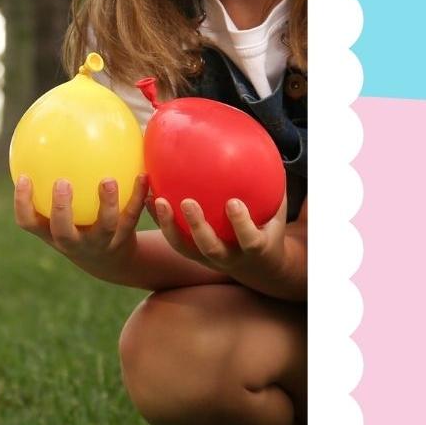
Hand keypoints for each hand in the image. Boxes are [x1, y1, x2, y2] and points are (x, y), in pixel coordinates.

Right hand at [13, 173, 149, 285]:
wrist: (109, 261)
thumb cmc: (77, 225)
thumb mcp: (62, 213)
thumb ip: (51, 184)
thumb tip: (44, 137)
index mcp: (52, 233)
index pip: (29, 222)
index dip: (22, 203)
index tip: (23, 177)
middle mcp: (73, 242)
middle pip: (63, 232)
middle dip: (61, 209)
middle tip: (62, 182)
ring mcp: (100, 243)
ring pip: (104, 227)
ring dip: (106, 204)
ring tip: (108, 180)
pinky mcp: (124, 238)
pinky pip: (132, 216)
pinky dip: (137, 196)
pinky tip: (142, 175)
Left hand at [153, 195, 289, 292]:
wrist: (259, 268)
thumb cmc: (269, 230)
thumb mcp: (278, 215)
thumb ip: (275, 192)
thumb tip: (270, 156)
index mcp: (255, 248)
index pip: (250, 240)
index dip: (241, 223)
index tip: (233, 202)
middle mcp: (229, 257)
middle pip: (210, 247)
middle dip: (198, 226)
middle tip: (187, 202)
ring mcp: (208, 259)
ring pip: (184, 248)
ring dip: (169, 226)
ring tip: (157, 200)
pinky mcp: (193, 255)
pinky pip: (173, 239)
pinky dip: (160, 220)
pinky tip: (147, 198)